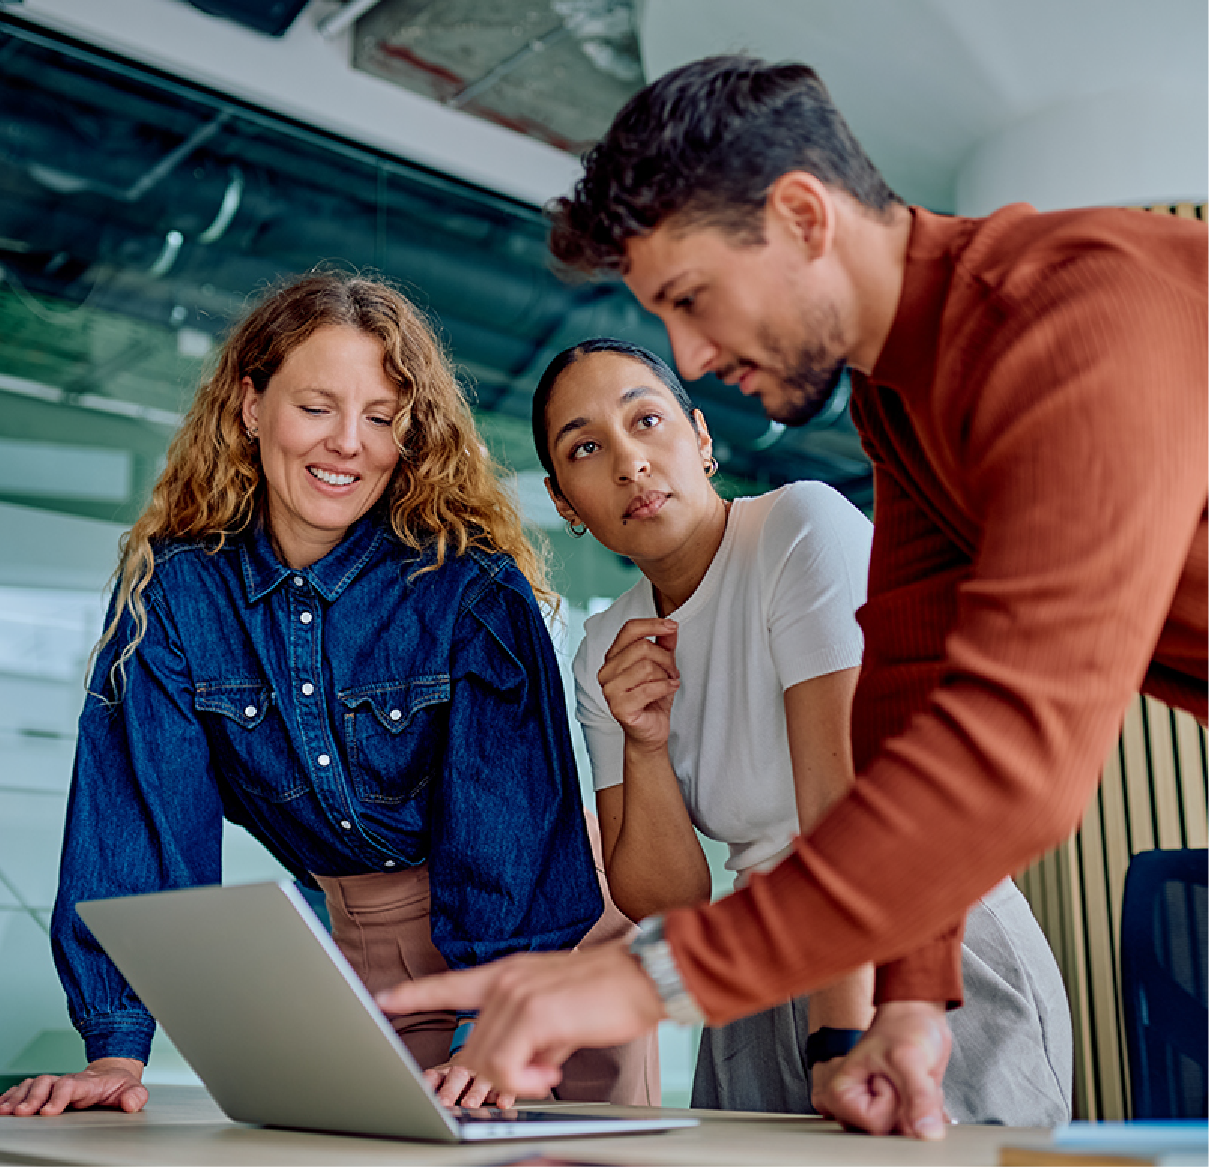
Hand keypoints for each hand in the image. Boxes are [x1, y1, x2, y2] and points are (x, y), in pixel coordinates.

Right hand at [0, 1058, 146, 1116]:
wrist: (112, 1073)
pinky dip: (12, 1096)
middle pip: (46, 1083)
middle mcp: (68, 1081)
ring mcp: (55, 1084)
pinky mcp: (46, 1089)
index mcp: (88, 1082)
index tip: (49, 1111)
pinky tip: (2, 1105)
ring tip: (5, 1111)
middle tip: (22, 1113)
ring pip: (32, 1085)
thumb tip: (132, 1103)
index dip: (59, 1096)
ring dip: (17, 1097)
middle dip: (32, 1097)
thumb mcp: (132, 1089)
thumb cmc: (118, 1084)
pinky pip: (25, 1089)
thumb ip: (135, 1095)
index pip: (70, 1085)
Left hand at [377, 941, 665, 1097]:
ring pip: (487, 1060)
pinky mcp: (532, 1011)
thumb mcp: (556, 1015)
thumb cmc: (606, 995)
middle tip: (527, 1084)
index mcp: (508, 974)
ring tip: (548, 1070)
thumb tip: (512, 1071)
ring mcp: (515, 993)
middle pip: (471, 1046)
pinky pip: (508, 1066)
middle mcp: (505, 980)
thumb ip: (526, 1035)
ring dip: (516, 1080)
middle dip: (489, 1078)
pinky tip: (549, 1071)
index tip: (383, 998)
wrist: (642, 977)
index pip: (449, 984)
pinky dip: (527, 1081)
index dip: (413, 993)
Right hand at [598, 619, 678, 749]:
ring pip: (646, 667)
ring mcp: (610, 690)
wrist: (650, 730)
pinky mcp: (619, 707)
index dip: (652, 624)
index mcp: (613, 657)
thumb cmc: (653, 698)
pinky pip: (648, 688)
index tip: (672, 626)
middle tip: (672, 671)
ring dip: (665, 675)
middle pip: (642, 647)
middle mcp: (607, 671)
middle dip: (665, 659)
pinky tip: (669, 689)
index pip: (629, 629)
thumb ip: (665, 644)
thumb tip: (670, 626)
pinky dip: (666, 687)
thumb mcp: (662, 666)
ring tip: (667, 683)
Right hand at [811, 1001, 950, 1138]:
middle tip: (901, 1075)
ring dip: (922, 1109)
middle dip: (909, 1107)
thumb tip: (928, 1133)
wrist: (918, 1016)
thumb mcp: (908, 1058)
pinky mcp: (894, 1113)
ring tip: (912, 1079)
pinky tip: (922, 1087)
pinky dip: (928, 1110)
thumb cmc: (902, 1027)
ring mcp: (875, 1112)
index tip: (887, 1073)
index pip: (874, 1124)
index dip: (891, 1100)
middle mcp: (854, 1108)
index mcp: (840, 1094)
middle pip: (889, 1133)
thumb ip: (918, 1097)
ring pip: (906, 1132)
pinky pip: (917, 1128)